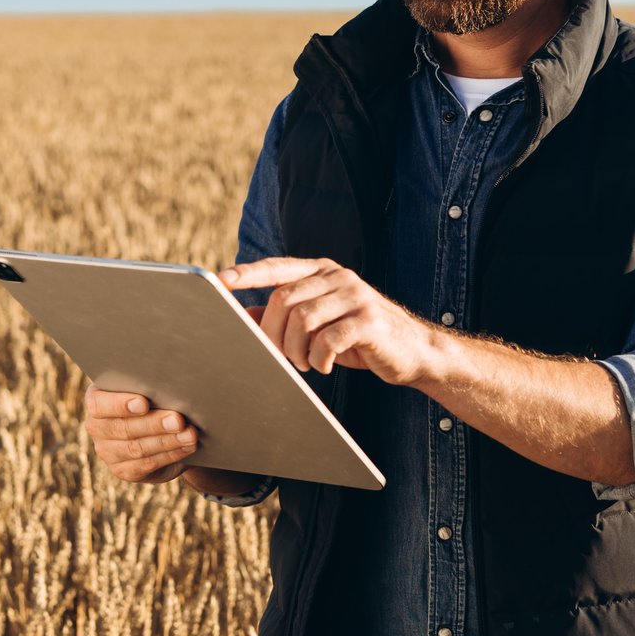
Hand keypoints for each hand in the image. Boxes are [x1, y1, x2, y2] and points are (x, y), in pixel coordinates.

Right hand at [83, 383, 197, 483]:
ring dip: (167, 441)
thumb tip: (173, 385)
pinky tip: (187, 446)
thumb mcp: (147, 390)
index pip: (100, 404)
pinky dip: (171, 454)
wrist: (156, 430)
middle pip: (124, 428)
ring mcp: (108, 452)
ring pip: (137, 448)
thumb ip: (150, 388)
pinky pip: (147, 464)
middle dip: (154, 424)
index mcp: (96, 401)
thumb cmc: (151, 399)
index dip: (121, 404)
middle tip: (178, 419)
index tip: (144, 403)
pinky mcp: (124, 470)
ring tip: (190, 434)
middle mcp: (97, 428)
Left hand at [219, 257, 441, 386]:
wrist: (413, 352)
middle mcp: (338, 277)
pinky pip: (327, 339)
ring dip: (295, 350)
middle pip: (285, 299)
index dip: (249, 273)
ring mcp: (356, 296)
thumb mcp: (320, 325)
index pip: (279, 267)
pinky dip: (318, 359)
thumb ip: (285, 317)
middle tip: (279, 358)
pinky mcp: (368, 321)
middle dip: (273, 334)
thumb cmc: (359, 338)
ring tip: (304, 364)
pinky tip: (324, 367)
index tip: (221, 281)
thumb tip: (244, 315)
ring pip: (303, 320)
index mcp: (323, 271)